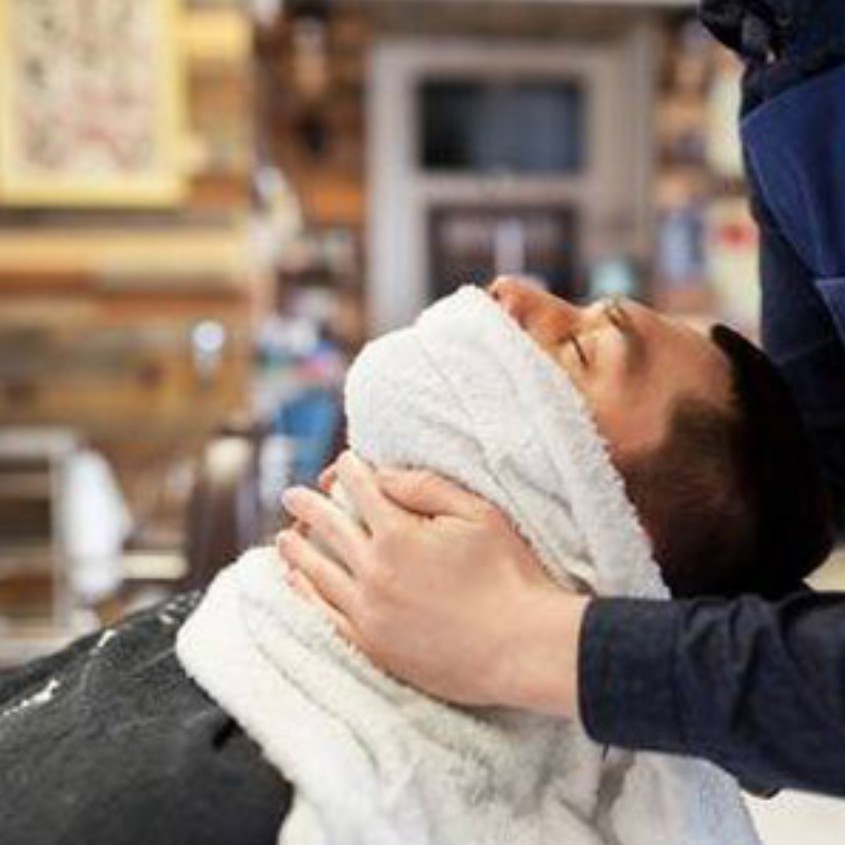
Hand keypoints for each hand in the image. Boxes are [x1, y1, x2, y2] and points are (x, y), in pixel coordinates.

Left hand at [279, 452, 588, 717]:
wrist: (521, 647)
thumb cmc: (508, 575)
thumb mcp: (478, 514)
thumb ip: (426, 487)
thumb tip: (382, 473)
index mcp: (399, 535)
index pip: (361, 490)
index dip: (349, 470)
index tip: (341, 463)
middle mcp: (374, 571)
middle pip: (330, 527)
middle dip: (309, 505)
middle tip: (290, 495)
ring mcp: (369, 612)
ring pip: (317, 573)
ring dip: (297, 551)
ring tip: (283, 538)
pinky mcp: (372, 645)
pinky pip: (324, 616)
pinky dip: (305, 596)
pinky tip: (296, 585)